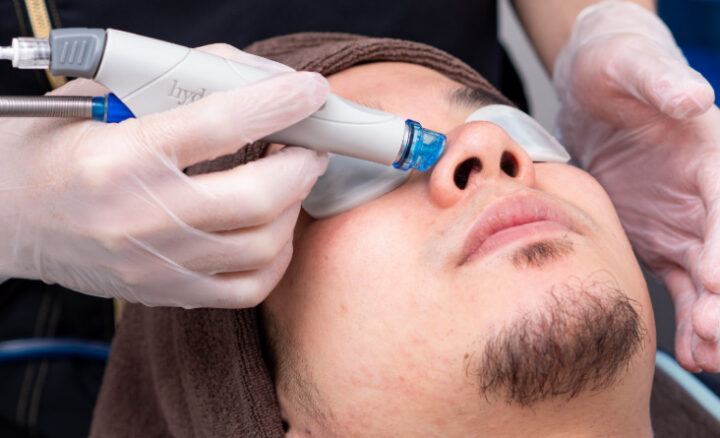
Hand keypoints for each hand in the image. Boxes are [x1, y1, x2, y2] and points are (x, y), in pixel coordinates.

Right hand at [0, 44, 328, 308]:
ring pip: (262, 245)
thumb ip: (180, 79)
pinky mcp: (165, 291)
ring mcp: (155, 264)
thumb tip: (256, 77)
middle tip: (311, 144)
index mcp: (120, 157)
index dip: (279, 102)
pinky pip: (247, 288)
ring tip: (291, 180)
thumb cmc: (53, 148)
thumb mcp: (102, 96)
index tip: (310, 90)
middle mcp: (139, 218)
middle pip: (257, 197)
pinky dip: (275, 256)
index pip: (222, 123)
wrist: (5, 216)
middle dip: (302, 164)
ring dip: (294, 206)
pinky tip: (273, 228)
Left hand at [553, 1, 719, 370]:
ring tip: (706, 356)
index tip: (716, 277)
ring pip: (712, 278)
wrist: (593, 86)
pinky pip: (685, 285)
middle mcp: (708, 193)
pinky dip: (692, 316)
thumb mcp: (634, 65)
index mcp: (711, 152)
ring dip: (714, 317)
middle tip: (712, 331)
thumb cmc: (617, 68)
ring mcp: (689, 222)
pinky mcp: (664, 240)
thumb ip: (663, 82)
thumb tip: (695, 97)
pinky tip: (692, 351)